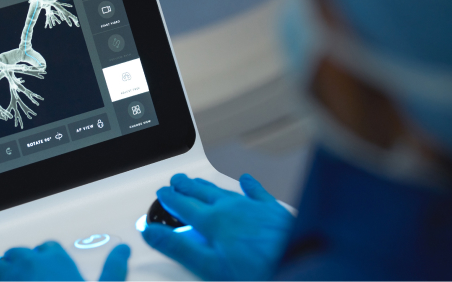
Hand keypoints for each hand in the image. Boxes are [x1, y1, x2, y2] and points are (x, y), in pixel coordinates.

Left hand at [0, 241, 130, 280]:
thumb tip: (123, 250)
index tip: (47, 267)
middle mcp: (30, 264)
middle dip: (21, 263)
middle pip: (20, 253)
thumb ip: (113, 269)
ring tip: (3, 280)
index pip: (47, 247)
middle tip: (26, 279)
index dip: (47, 257)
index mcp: (57, 261)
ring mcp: (8, 277)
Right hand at [141, 173, 293, 279]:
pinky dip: (249, 186)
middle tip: (175, 181)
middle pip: (201, 193)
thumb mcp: (209, 266)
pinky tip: (246, 180)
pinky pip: (257, 193)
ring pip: (223, 191)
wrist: (300, 262)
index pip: (183, 206)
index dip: (169, 199)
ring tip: (197, 182)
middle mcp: (231, 209)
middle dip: (186, 186)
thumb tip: (151, 233)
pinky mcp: (273, 212)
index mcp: (213, 222)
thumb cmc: (258, 271)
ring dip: (207, 186)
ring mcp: (253, 208)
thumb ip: (179, 247)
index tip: (161, 194)